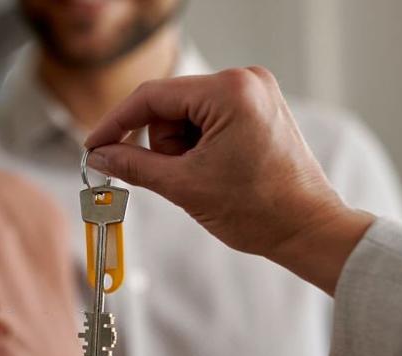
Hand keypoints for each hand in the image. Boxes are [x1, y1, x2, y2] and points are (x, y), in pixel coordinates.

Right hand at [84, 67, 375, 294]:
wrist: (308, 229)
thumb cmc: (259, 210)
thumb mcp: (183, 186)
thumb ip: (134, 165)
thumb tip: (100, 156)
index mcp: (230, 91)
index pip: (152, 97)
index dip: (115, 124)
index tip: (94, 147)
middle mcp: (245, 81)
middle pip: (170, 106)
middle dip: (164, 145)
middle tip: (181, 177)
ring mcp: (255, 92)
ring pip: (186, 115)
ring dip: (182, 149)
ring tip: (206, 178)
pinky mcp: (259, 108)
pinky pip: (208, 120)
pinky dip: (199, 146)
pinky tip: (215, 171)